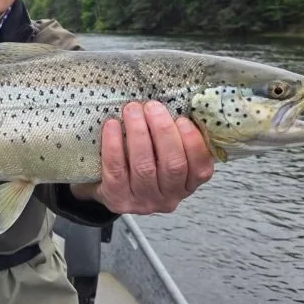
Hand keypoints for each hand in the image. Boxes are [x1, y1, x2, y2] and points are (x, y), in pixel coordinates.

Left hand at [71, 101, 213, 213]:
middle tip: (152, 106)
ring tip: (132, 110)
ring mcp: (142, 200)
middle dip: (163, 132)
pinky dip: (114, 145)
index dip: (193, 143)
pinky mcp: (117, 198)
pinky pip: (116, 170)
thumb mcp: (163, 155)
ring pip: (144, 166)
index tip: (182, 119)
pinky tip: (112, 125)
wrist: (104, 186)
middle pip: (172, 165)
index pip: (200, 169)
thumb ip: (173, 138)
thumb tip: (176, 103)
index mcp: (186, 185)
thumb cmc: (139, 162)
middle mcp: (168, 198)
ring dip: (139, 134)